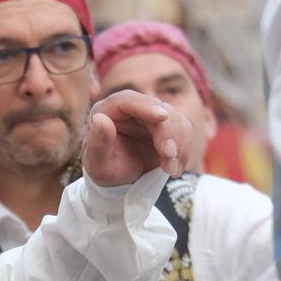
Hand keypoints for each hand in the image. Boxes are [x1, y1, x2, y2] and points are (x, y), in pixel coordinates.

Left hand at [83, 89, 197, 186]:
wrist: (117, 180)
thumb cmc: (103, 169)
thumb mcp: (97, 163)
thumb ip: (98, 142)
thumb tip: (100, 119)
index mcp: (109, 110)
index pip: (128, 100)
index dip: (146, 106)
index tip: (162, 117)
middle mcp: (131, 108)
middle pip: (159, 109)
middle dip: (168, 133)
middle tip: (169, 156)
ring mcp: (151, 116)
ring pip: (176, 119)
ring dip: (179, 145)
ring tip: (170, 170)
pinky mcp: (166, 127)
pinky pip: (183, 131)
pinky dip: (183, 151)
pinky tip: (174, 168)